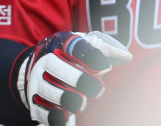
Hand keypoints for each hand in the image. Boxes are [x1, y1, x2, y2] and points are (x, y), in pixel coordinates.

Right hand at [16, 31, 131, 125]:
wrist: (35, 67)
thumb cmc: (67, 55)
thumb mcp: (84, 44)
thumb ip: (105, 49)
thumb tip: (127, 57)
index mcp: (60, 43)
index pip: (77, 48)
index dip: (92, 57)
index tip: (106, 68)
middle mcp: (46, 62)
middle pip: (62, 71)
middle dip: (81, 81)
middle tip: (98, 88)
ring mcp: (37, 82)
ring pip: (52, 93)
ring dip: (71, 100)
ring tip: (82, 103)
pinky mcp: (33, 102)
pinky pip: (44, 112)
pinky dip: (57, 117)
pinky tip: (67, 116)